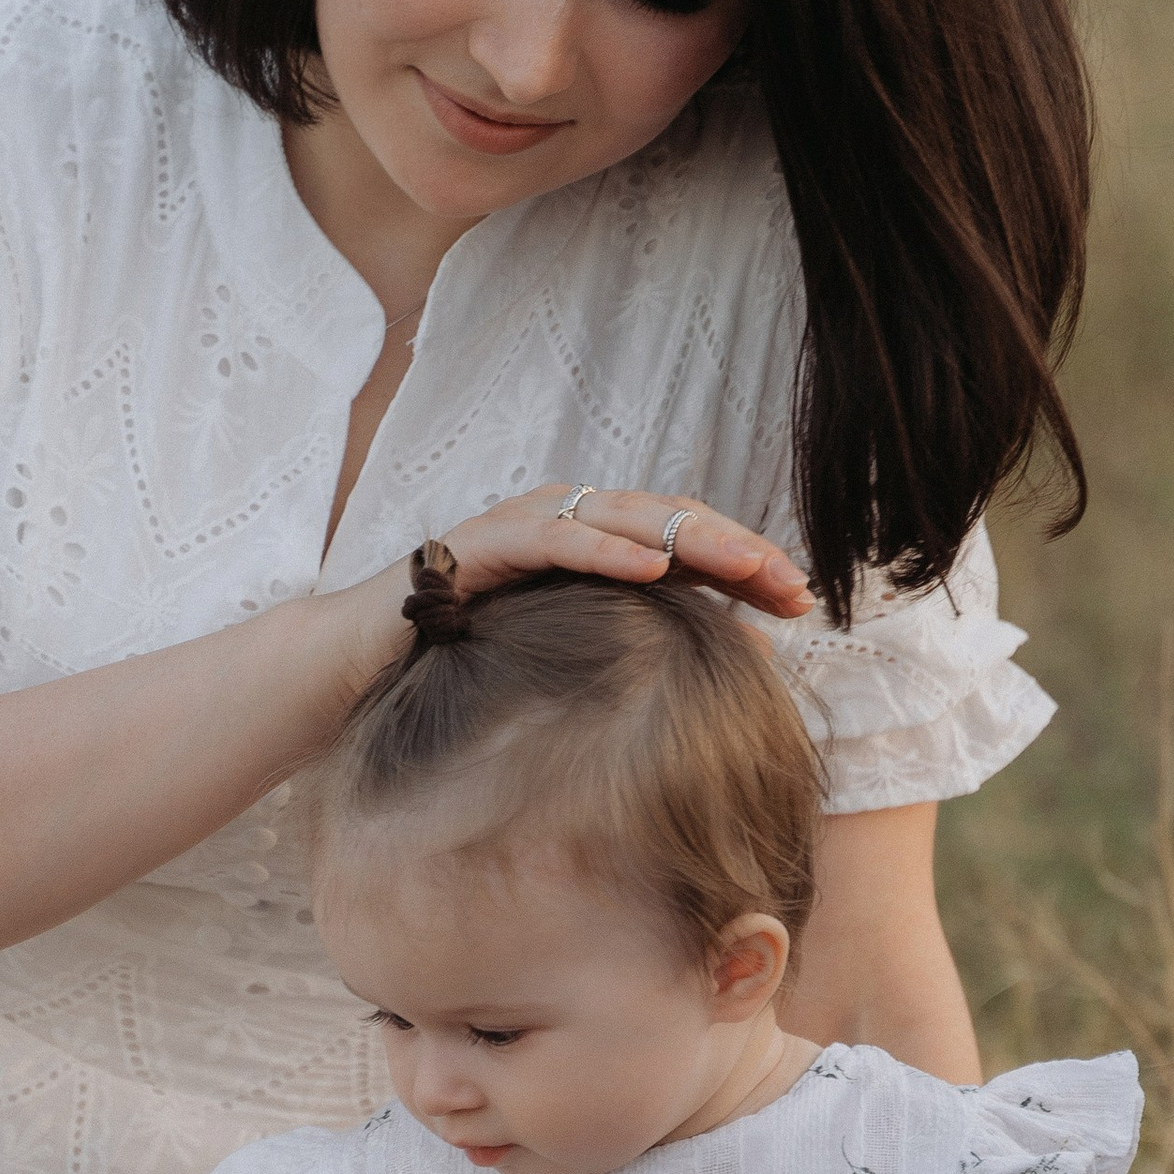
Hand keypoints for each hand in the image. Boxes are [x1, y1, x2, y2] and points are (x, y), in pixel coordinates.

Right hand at [439, 484, 813, 621]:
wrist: (374, 654)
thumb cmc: (477, 652)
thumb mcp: (585, 646)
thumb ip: (660, 639)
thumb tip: (757, 657)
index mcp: (599, 538)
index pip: (689, 537)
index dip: (747, 562)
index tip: (798, 600)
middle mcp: (572, 516)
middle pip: (670, 518)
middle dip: (736, 549)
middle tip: (789, 585)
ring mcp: (530, 520)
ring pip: (624, 516)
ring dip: (691, 540)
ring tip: (745, 567)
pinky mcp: (489, 541)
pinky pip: (558, 538)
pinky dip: (605, 550)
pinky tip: (649, 568)